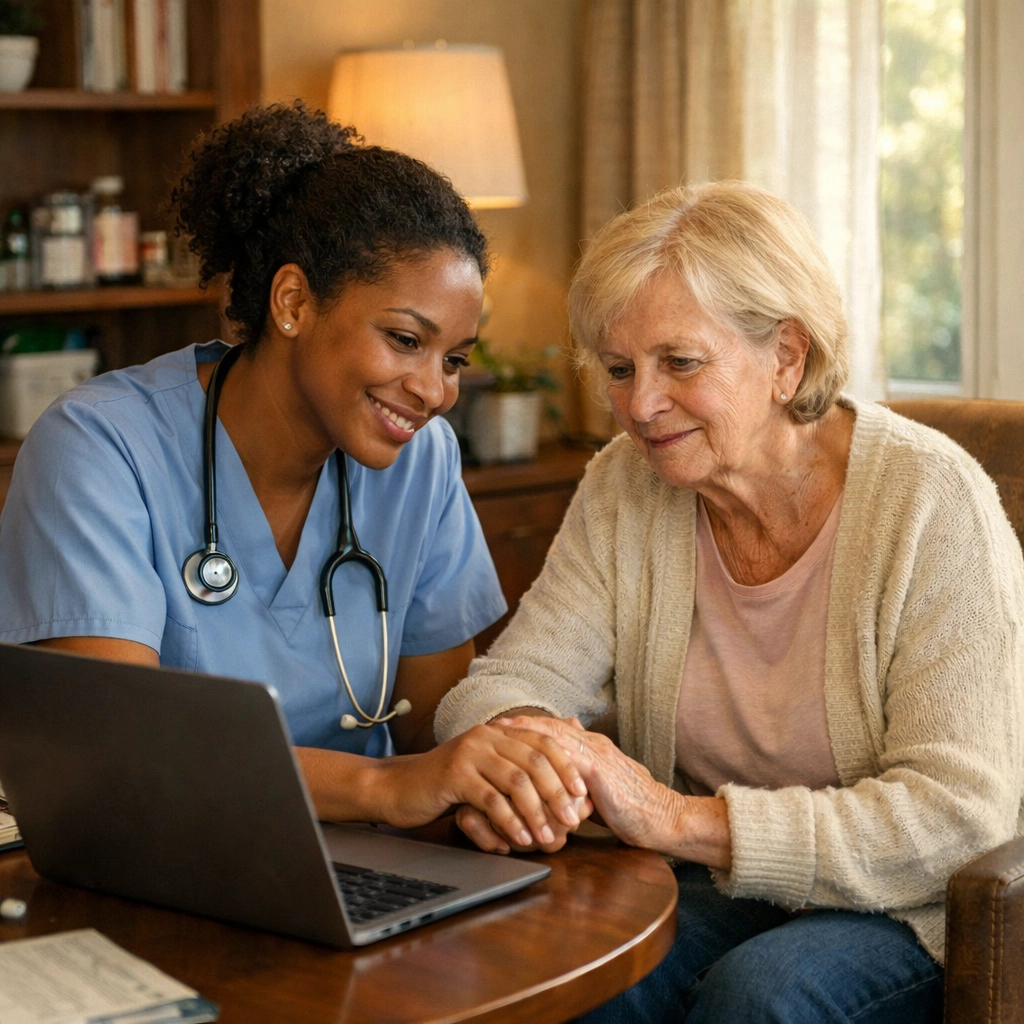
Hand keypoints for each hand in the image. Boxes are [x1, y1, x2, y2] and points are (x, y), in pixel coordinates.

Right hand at [372, 722, 589, 850]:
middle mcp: (487, 736)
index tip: (584, 793)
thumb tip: (564, 790)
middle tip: (574, 820)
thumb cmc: (448, 785)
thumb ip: (516, 771)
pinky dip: (509, 822)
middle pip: (535, 761)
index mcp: (499, 732)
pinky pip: (491, 799)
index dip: (567, 767)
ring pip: (516, 781)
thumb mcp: (486, 772)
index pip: (544, 742)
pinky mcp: (454, 775)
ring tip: (550, 837)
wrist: (399, 787)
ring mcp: (470, 752)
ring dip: (537, 812)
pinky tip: (519, 840)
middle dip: (558, 792)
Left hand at [499, 716, 678, 850]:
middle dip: (521, 726)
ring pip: (556, 739)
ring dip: (527, 736)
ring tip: (503, 737)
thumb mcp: (602, 790)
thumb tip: (560, 779)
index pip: (555, 730)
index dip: (529, 727)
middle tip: (493, 726)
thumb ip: (582, 778)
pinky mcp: (601, 772)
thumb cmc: (634, 809)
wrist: (665, 819)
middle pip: (551, 728)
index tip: (503, 728)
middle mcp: (595, 745)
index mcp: (594, 748)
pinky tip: (527, 761)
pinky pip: (568, 760)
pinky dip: (545, 759)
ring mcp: (599, 756)